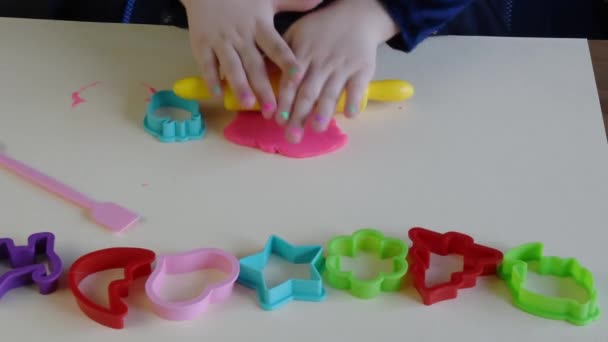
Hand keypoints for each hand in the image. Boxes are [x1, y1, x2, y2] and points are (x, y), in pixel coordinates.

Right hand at [181, 0, 321, 116]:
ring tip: (247, 104)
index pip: (276, 46)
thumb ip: (293, 2)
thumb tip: (320, 1)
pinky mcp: (202, 44)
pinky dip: (211, 78)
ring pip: (231, 66)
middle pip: (254, 64)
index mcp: (260, 26)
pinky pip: (206, 63)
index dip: (287, 61)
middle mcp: (242, 36)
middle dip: (263, 87)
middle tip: (272, 109)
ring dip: (239, 85)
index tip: (298, 76)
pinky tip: (217, 94)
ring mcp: (221, 41)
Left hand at [276, 0, 398, 142]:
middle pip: (308, 93)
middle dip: (299, 115)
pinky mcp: (362, 69)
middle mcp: (321, 63)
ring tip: (316, 128)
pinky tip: (349, 115)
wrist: (356, 15)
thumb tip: (262, 76)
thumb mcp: (297, 33)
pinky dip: (354, 101)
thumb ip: (281, 56)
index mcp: (303, 55)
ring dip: (323, 112)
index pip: (290, 82)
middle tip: (292, 136)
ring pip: (331, 92)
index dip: (284, 102)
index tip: (277, 120)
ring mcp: (342, 67)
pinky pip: (358, 87)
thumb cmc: (321, 28)